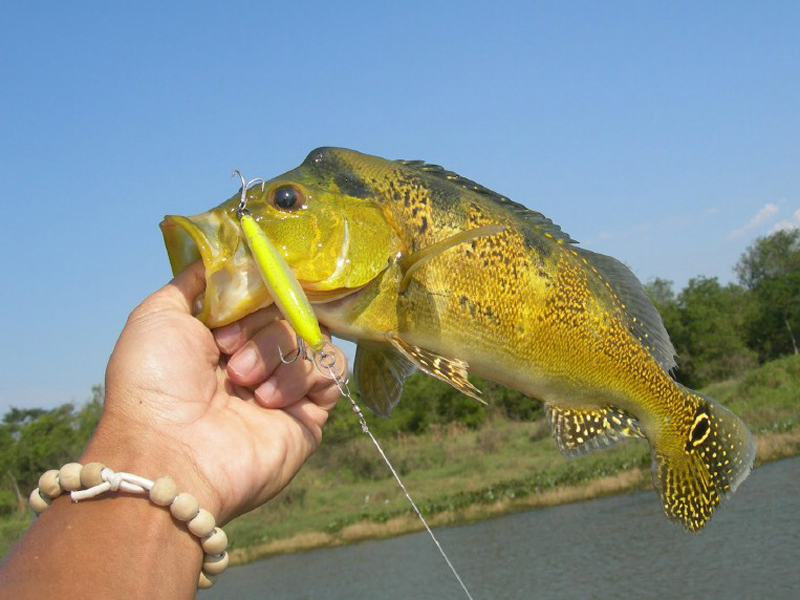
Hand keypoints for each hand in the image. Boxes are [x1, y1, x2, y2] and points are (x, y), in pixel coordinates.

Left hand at [85, 263, 343, 523]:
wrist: (172, 454)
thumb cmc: (156, 384)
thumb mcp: (157, 316)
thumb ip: (193, 282)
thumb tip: (221, 258)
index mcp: (221, 336)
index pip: (259, 294)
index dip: (250, 296)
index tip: (228, 313)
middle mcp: (254, 358)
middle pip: (286, 311)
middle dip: (258, 328)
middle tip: (227, 355)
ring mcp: (283, 385)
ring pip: (309, 337)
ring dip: (276, 354)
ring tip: (246, 385)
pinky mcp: (310, 412)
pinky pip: (331, 370)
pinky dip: (304, 375)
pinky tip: (271, 398)